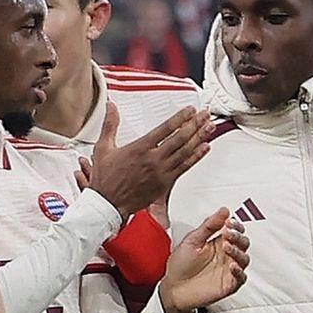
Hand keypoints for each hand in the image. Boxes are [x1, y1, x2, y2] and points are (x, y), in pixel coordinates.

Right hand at [83, 101, 211, 215]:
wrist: (108, 204)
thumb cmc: (105, 180)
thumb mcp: (103, 148)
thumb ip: (110, 125)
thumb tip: (112, 107)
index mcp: (139, 148)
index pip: (165, 128)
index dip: (181, 118)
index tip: (190, 110)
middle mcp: (153, 159)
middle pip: (180, 138)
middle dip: (195, 125)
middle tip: (205, 115)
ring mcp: (161, 172)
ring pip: (185, 152)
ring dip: (199, 138)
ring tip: (209, 128)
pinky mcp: (165, 184)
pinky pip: (184, 168)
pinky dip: (196, 157)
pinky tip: (204, 148)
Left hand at [158, 208, 246, 312]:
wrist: (173, 288)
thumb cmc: (180, 266)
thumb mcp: (192, 240)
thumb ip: (209, 226)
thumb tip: (224, 210)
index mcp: (218, 243)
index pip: (235, 231)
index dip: (235, 225)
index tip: (229, 222)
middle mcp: (226, 256)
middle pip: (243, 243)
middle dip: (238, 237)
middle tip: (228, 234)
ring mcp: (228, 270)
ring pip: (244, 259)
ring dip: (238, 251)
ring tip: (226, 247)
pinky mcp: (228, 285)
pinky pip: (240, 278)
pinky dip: (239, 272)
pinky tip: (231, 266)